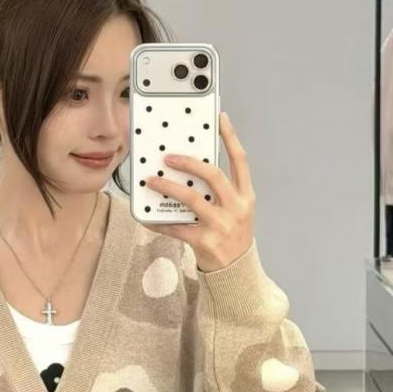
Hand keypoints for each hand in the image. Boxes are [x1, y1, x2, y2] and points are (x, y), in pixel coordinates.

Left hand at [143, 111, 255, 271]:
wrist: (237, 272)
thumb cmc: (232, 235)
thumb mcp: (236, 210)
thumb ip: (220, 191)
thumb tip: (191, 168)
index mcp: (246, 196)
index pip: (240, 161)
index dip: (230, 137)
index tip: (219, 118)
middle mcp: (236, 208)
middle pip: (213, 175)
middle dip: (189, 162)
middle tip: (168, 157)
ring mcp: (221, 225)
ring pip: (192, 199)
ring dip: (168, 187)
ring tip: (152, 181)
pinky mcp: (204, 242)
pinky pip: (176, 227)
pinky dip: (159, 222)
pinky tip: (146, 217)